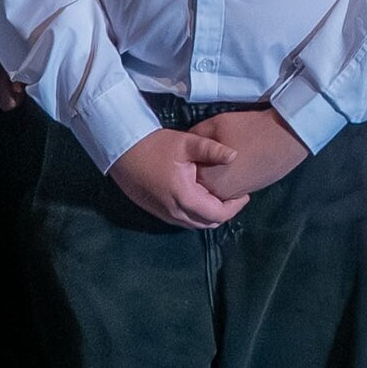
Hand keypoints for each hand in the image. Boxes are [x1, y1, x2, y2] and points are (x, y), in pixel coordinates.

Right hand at [109, 126, 250, 229]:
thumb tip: (235, 155)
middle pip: (208, 223)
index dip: (235, 207)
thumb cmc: (154, 145)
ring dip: (209, 214)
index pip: (218, 214)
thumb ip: (212, 150)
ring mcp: (164, 214)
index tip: (244, 194)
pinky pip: (182, 220)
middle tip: (234, 196)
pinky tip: (199, 196)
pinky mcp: (156, 211)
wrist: (121, 150)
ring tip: (219, 196)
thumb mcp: (186, 143)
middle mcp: (175, 211)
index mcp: (185, 197)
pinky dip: (195, 213)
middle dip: (225, 212)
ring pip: (195, 224)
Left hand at [195, 106, 310, 201]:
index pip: (184, 173)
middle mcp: (218, 192)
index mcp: (206, 177)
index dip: (185, 158)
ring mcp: (234, 195)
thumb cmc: (248, 129)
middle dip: (198, 168)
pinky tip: (232, 161)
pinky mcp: (247, 192)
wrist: (284, 137)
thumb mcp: (212, 125)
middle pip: (197, 183)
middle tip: (205, 149)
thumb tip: (184, 147)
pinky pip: (227, 188)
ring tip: (221, 153)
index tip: (191, 147)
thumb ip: (193, 139)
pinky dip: (225, 177)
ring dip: (212, 174)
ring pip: (212, 187)